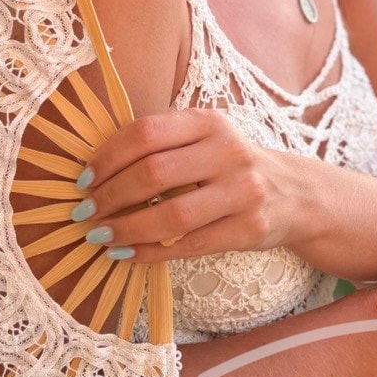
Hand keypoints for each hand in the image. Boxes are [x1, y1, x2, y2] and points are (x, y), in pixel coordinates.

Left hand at [72, 107, 293, 262]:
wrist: (293, 193)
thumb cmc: (230, 165)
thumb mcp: (205, 139)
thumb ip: (161, 145)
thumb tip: (95, 170)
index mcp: (209, 122)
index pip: (147, 132)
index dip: (108, 157)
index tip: (84, 179)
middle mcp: (228, 151)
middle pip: (154, 173)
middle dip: (110, 196)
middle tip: (85, 213)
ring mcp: (242, 191)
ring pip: (171, 215)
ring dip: (126, 229)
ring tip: (101, 238)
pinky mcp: (249, 229)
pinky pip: (189, 245)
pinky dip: (151, 252)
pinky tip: (129, 255)